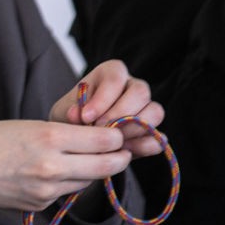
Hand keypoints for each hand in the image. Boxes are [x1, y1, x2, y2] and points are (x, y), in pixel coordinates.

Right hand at [0, 119, 132, 220]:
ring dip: (92, 171)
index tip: (119, 135)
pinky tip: (52, 173)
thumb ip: (65, 134)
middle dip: (119, 159)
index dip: (117, 138)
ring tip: (86, 160)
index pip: (104, 141)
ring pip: (88, 181)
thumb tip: (100, 140)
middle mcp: (52, 166)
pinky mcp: (41, 204)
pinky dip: (67, 183)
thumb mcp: (29, 125)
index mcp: (49, 137)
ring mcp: (47, 189)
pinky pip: (66, 192)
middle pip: (105, 166)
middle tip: (124, 153)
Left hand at [49, 59, 165, 157]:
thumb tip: (78, 114)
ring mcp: (146, 108)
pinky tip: (123, 151)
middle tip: (99, 130)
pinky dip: (143, 146)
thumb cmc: (73, 116)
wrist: (78, 137)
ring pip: (155, 112)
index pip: (116, 77)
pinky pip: (159, 137)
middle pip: (141, 92)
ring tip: (110, 142)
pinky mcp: (152, 132)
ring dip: (133, 130)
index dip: (103, 98)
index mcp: (112, 73)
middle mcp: (133, 86)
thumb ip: (70, 111)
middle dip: (119, 114)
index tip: (86, 117)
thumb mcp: (65, 111)